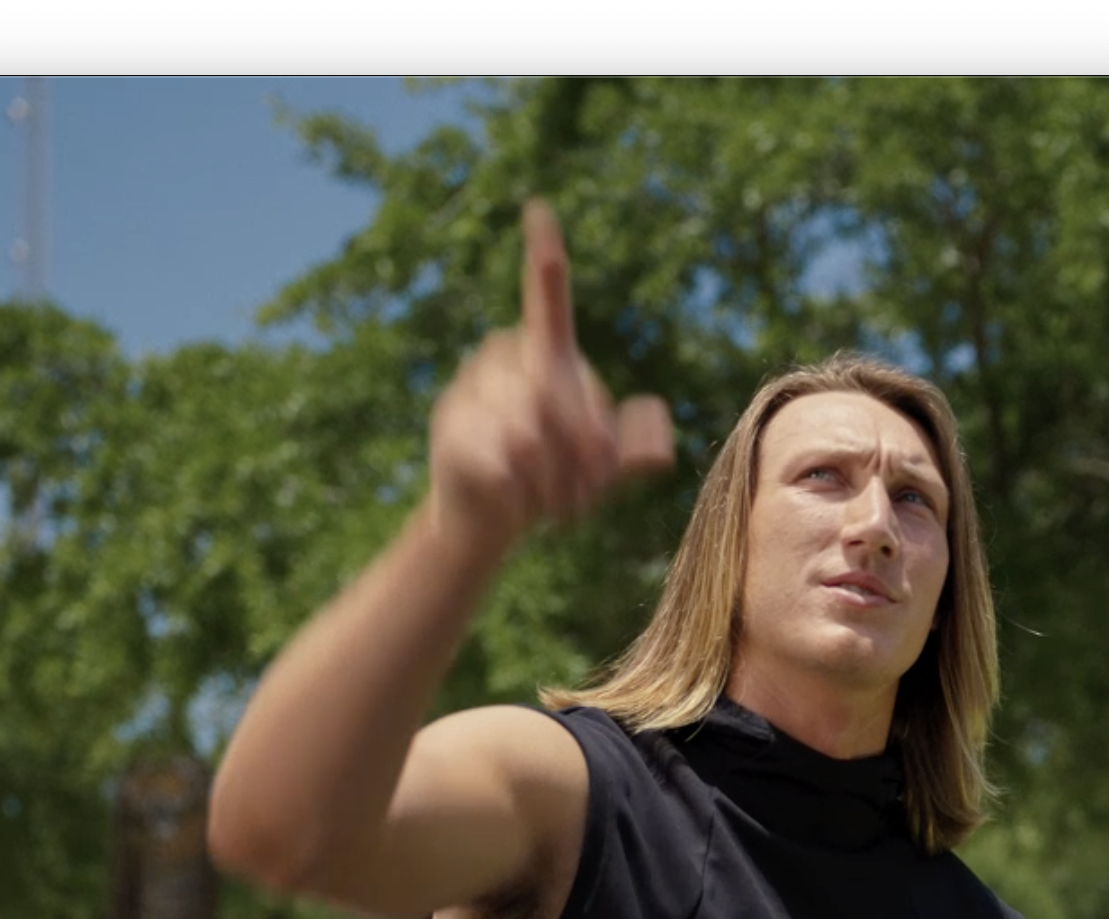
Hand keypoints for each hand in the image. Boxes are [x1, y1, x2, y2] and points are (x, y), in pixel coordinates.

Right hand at [426, 199, 675, 553]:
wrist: (487, 522)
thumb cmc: (552, 485)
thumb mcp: (604, 472)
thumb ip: (634, 452)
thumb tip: (658, 451)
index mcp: (544, 356)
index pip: (547, 300)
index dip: (545, 256)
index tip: (538, 207)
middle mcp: (501, 361)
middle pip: (555, 391)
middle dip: (584, 449)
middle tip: (590, 492)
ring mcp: (470, 392)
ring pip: (528, 432)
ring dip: (553, 478)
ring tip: (551, 501)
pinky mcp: (450, 430)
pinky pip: (501, 461)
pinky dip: (521, 492)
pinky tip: (516, 500)